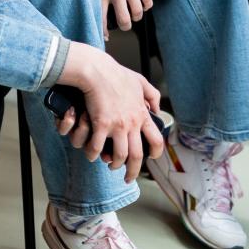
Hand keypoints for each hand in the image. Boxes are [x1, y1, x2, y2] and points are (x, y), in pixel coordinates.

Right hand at [58, 42, 164, 179]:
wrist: (97, 71)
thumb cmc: (116, 74)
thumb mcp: (140, 81)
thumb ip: (152, 95)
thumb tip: (157, 109)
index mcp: (142, 114)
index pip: (156, 140)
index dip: (155, 153)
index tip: (150, 158)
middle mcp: (132, 123)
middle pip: (137, 156)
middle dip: (133, 171)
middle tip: (129, 177)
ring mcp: (116, 126)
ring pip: (119, 156)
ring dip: (114, 165)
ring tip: (110, 166)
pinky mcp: (100, 125)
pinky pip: (97, 148)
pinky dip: (94, 155)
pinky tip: (92, 155)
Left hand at [94, 0, 154, 33]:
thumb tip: (91, 0)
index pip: (100, 16)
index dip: (102, 31)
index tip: (104, 36)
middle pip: (123, 20)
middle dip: (124, 26)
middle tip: (124, 24)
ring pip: (137, 13)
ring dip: (136, 17)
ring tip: (134, 14)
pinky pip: (148, 1)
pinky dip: (147, 5)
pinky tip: (143, 3)